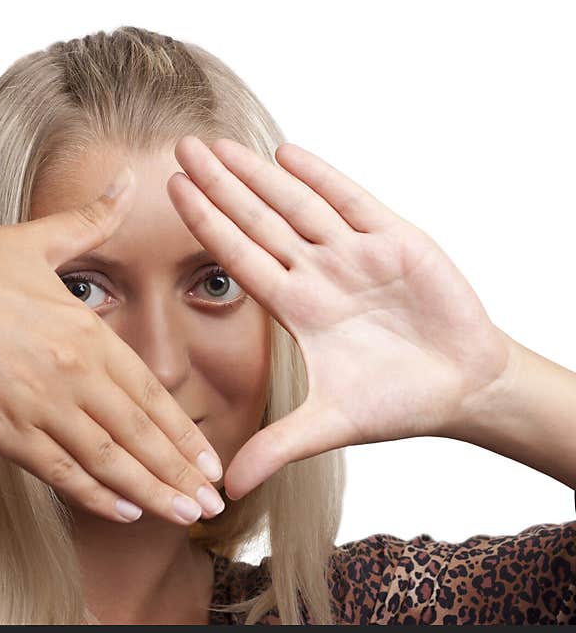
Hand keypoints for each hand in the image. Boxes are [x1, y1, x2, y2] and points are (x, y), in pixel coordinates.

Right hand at [0, 169, 225, 524]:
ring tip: (185, 515)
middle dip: (180, 471)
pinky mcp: (1, 430)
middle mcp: (72, 370)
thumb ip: (92, 220)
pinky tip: (124, 513)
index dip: (183, 431)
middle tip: (213, 502)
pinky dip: (95, 494)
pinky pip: (59, 470)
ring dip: (151, 491)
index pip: (150, 391)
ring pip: (109, 458)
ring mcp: (39, 403)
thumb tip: (131, 179)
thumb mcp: (36, 238)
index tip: (209, 459)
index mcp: (85, 330)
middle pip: (140, 432)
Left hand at [169, 136, 513, 499]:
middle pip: (258, 221)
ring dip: (259, 175)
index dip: (205, 224)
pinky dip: (323, 179)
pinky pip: (353, 203)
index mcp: (297, 308)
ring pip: (298, 205)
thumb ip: (279, 446)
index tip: (170, 192)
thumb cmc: (397, 400)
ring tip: (220, 145)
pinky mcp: (396, 243)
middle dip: (220, 185)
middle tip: (180, 147)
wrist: (462, 388)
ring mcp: (354, 254)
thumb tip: (225, 487)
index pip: (239, 257)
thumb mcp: (331, 425)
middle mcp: (317, 273)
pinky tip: (288, 155)